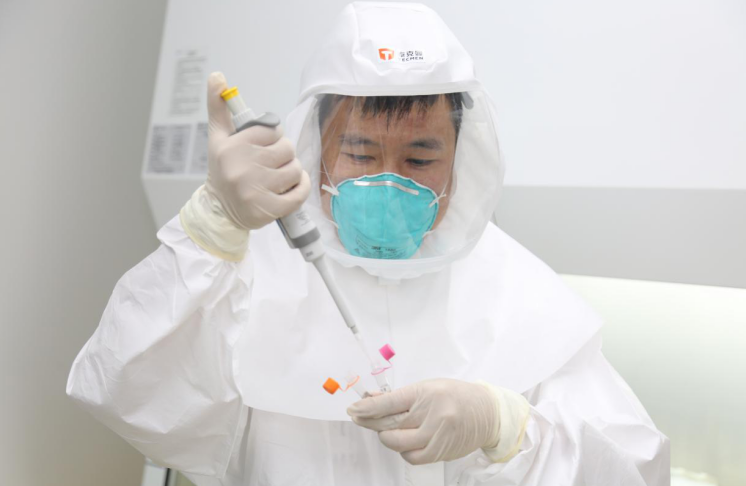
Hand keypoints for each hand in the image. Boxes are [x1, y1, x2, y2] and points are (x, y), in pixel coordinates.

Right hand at [204, 72, 309, 229]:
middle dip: (284, 155)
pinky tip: (292, 187)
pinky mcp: (268, 210)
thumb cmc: (224, 170)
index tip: (266, 145)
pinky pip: (299, 193)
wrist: (219, 209)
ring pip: (295, 170)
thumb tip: (217, 76)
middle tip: (272, 163)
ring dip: (292, 172)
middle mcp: (242, 168)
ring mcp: (255, 191)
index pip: (272, 129)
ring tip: (278, 177)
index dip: (274, 136)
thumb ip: (219, 107)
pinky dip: (301, 188)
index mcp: (232, 147)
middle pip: (287, 149)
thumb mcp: (218, 138)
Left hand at [347, 378, 501, 464]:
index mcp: (427, 393)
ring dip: (388, 437)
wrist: (487, 412)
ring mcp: (437, 436)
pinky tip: (406, 441)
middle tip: (361, 417)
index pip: (389, 402)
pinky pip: (412, 457)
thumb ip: (401, 396)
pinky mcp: (441, 452)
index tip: (353, 409)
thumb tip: (372, 400)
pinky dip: (404, 450)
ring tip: (391, 429)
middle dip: (371, 422)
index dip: (367, 407)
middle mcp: (432, 415)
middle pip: (390, 424)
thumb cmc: (455, 395)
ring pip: (398, 444)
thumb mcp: (427, 387)